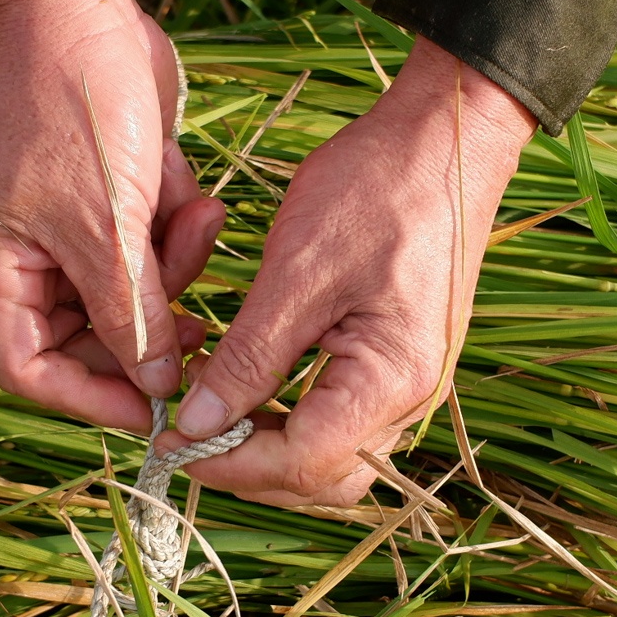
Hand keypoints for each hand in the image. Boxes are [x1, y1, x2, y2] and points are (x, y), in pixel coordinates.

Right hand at [0, 0, 222, 434]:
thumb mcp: (105, 225)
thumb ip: (131, 314)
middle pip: (85, 335)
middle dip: (148, 325)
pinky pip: (145, 241)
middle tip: (203, 328)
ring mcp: (62, 222)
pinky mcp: (105, 192)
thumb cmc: (73, 105)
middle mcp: (20, 252)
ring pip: (128, 289)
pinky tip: (190, 189)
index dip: (85, 395)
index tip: (150, 405)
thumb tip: (155, 388)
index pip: (26, 367)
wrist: (80, 1)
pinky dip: (174, 225)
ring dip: (172, 266)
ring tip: (200, 222)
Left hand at [163, 40, 535, 504]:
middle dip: (248, 467)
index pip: (302, 464)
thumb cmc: (377, 188)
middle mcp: (410, 398)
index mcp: (391, 380)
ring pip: (330, 457)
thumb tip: (197, 423)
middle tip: (185, 432)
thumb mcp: (297, 270)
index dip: (229, 463)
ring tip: (207, 405)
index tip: (169, 439)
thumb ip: (249, 357)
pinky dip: (288, 416)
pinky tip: (245, 381)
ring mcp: (409, 385)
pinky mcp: (397, 364)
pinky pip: (340, 420)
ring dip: (265, 445)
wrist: (446, 137)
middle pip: (322, 479)